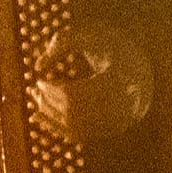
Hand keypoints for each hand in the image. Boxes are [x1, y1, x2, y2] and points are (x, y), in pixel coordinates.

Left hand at [30, 25, 157, 145]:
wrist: (137, 71)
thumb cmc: (111, 51)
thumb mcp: (90, 37)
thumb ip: (62, 41)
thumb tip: (37, 66)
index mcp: (117, 83)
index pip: (76, 95)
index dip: (53, 89)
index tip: (40, 80)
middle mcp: (117, 107)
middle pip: (72, 113)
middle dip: (48, 102)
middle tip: (33, 90)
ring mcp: (113, 122)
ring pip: (73, 127)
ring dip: (49, 114)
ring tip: (35, 99)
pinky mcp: (106, 131)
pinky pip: (77, 135)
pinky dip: (55, 127)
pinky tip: (38, 117)